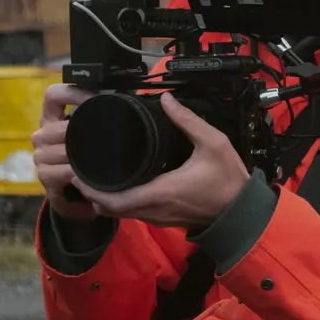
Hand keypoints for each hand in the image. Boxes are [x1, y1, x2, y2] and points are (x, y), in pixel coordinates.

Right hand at [31, 83, 97, 221]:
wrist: (76, 195)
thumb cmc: (86, 159)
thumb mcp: (91, 134)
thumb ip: (99, 116)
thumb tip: (125, 99)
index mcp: (52, 118)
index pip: (53, 95)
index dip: (72, 93)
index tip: (95, 98)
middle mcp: (42, 135)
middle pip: (62, 128)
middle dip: (86, 133)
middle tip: (108, 137)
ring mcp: (40, 156)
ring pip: (64, 151)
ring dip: (85, 156)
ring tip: (104, 157)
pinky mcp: (44, 177)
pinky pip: (65, 171)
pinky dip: (81, 174)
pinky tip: (92, 175)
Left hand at [71, 93, 251, 229]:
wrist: (241, 211)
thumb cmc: (229, 180)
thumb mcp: (213, 143)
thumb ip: (188, 120)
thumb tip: (167, 100)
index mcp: (160, 192)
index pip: (113, 201)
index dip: (91, 191)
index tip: (78, 173)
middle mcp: (154, 209)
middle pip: (110, 209)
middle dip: (91, 193)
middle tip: (80, 171)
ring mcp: (158, 217)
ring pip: (121, 213)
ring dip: (104, 199)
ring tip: (94, 176)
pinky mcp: (164, 218)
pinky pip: (133, 213)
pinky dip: (119, 203)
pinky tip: (119, 185)